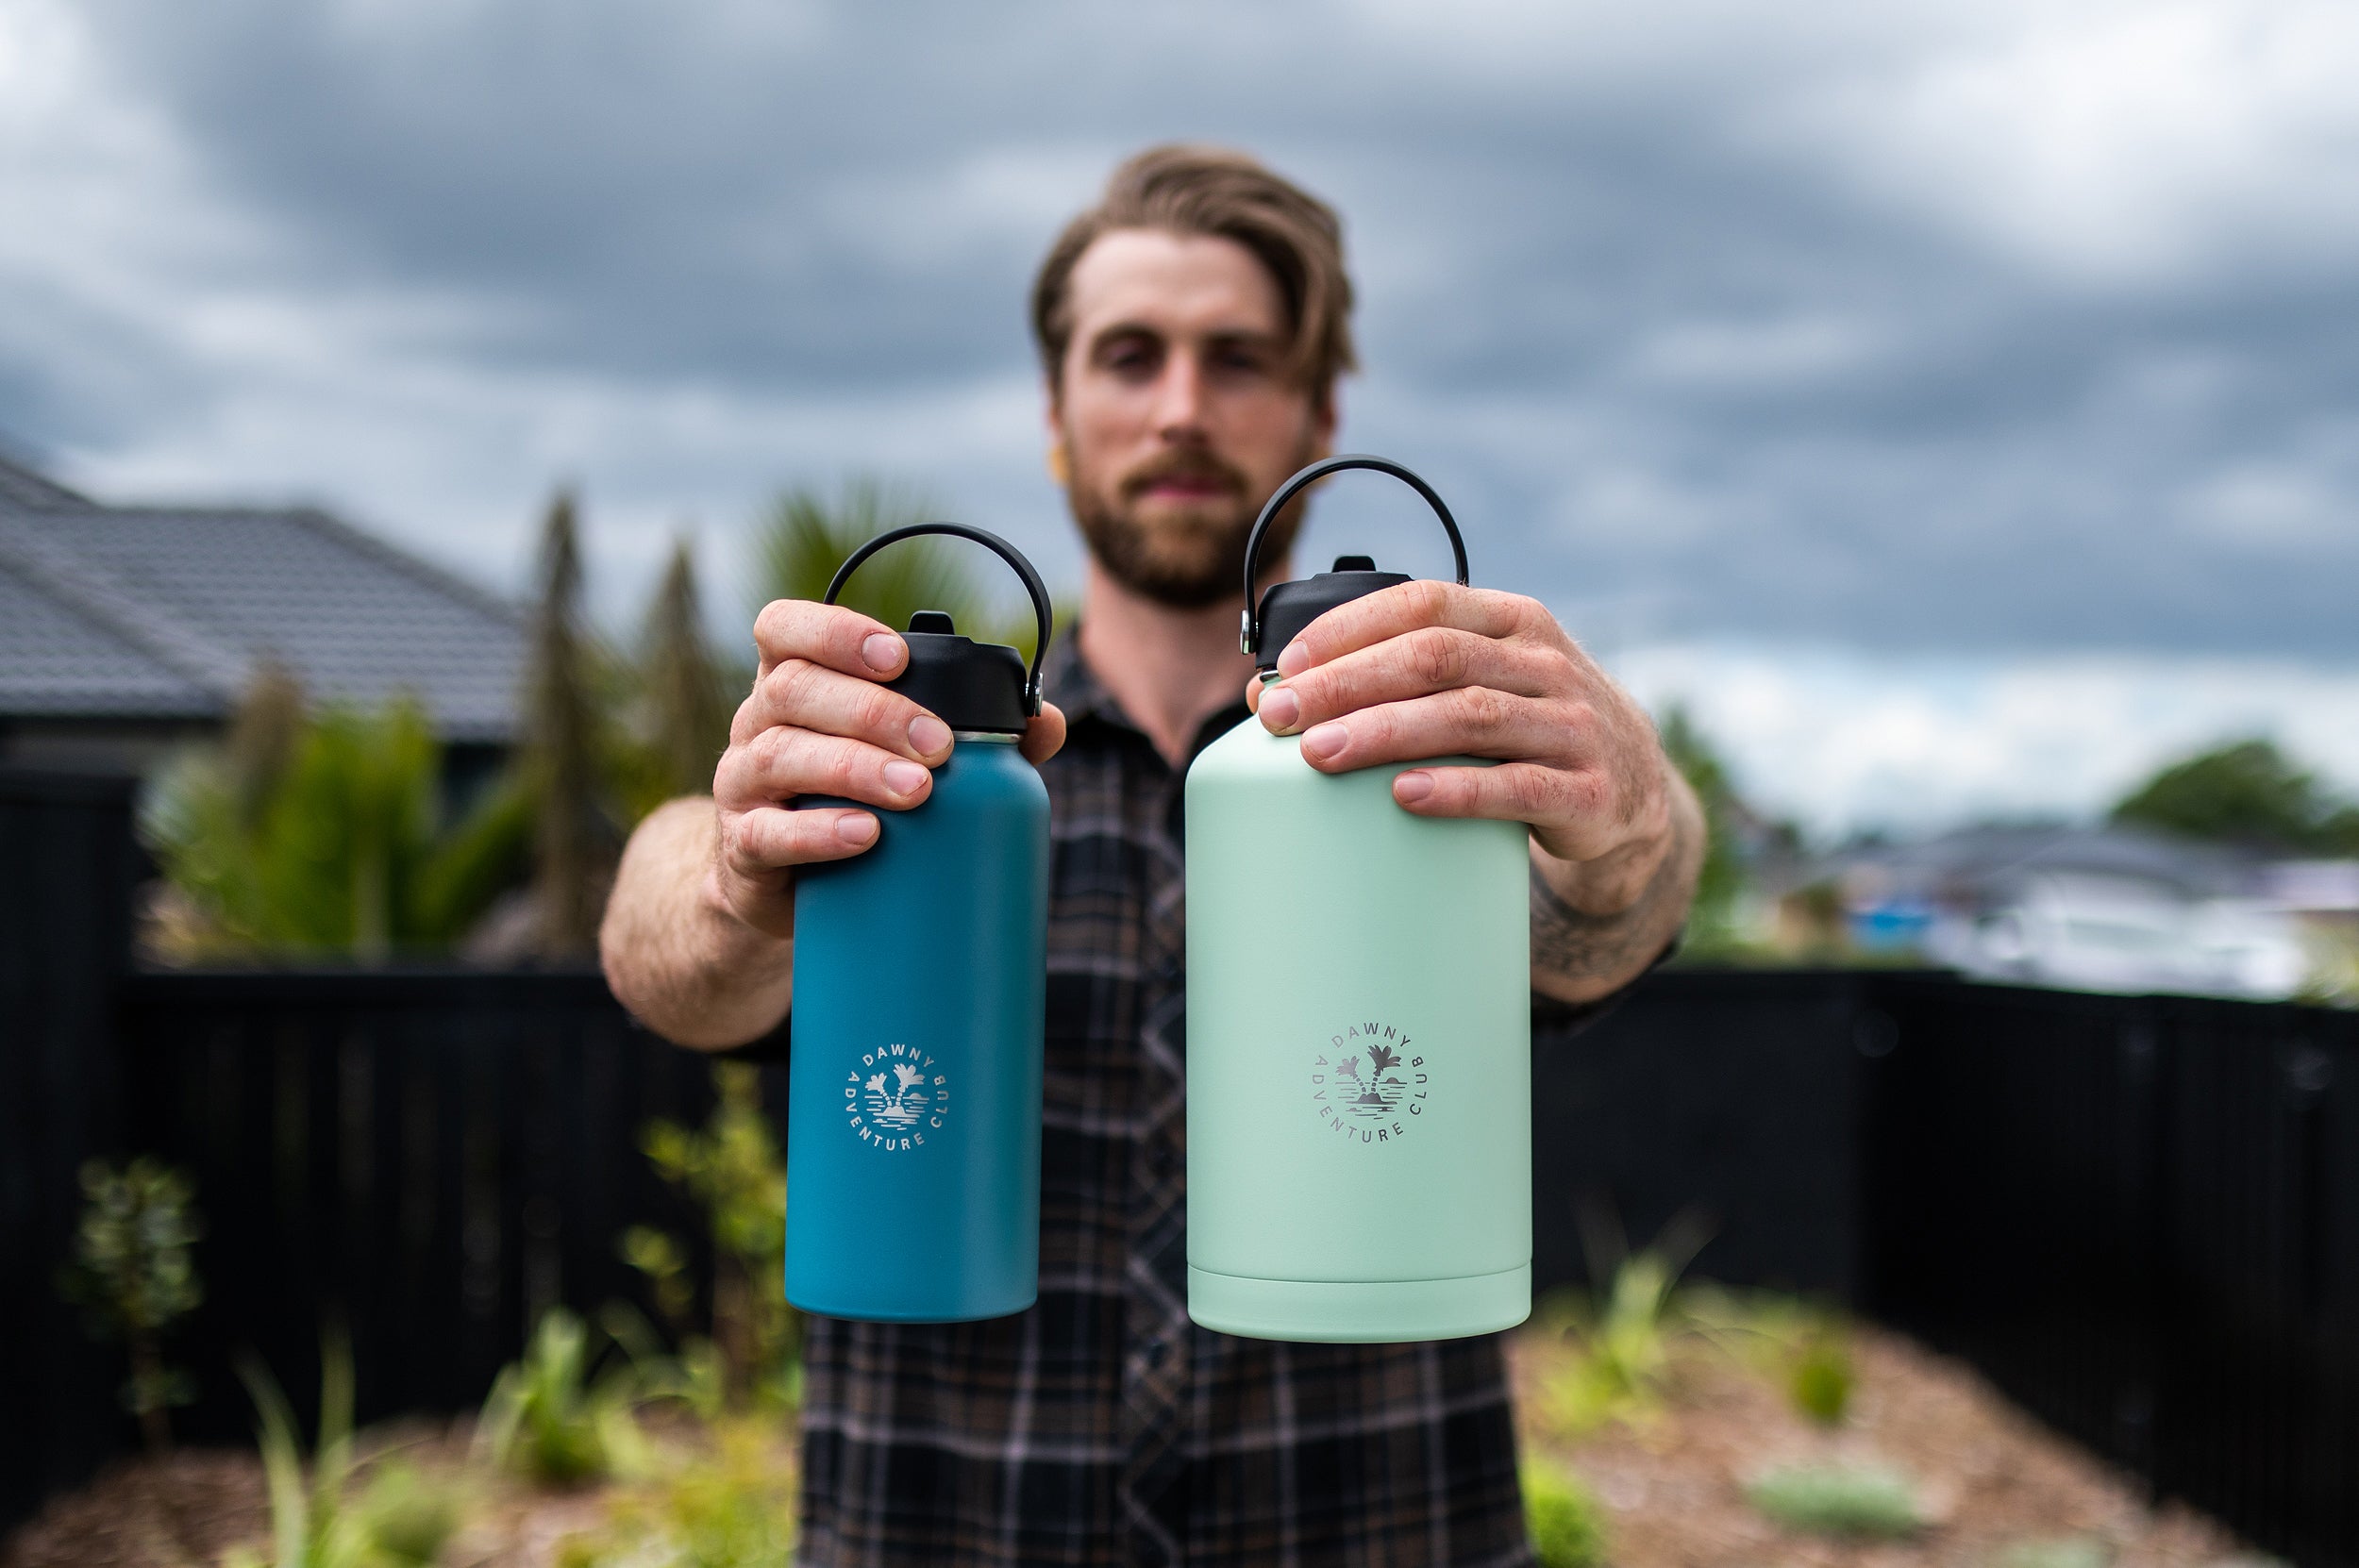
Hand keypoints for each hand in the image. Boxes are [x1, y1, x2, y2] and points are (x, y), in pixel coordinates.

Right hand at [710, 600, 1065, 937]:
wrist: (797, 890)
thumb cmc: (858, 800)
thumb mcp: (902, 758)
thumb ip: (979, 737)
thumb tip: (1048, 723)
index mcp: (792, 681)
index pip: (785, 628)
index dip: (835, 631)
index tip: (898, 657)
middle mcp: (757, 722)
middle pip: (794, 689)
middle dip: (874, 711)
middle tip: (939, 745)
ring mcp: (740, 783)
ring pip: (781, 754)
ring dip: (855, 767)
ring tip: (917, 790)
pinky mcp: (742, 847)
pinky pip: (767, 832)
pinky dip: (818, 832)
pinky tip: (865, 834)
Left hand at [1247, 581, 1674, 913]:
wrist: (1632, 791)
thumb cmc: (1526, 730)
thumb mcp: (1478, 686)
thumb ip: (1393, 681)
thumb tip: (1268, 692)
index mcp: (1514, 621)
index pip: (1424, 604)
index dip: (1351, 628)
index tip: (1287, 663)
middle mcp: (1545, 662)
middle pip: (1434, 658)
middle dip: (1347, 683)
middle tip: (1281, 715)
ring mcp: (1571, 724)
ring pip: (1468, 717)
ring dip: (1386, 732)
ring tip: (1320, 753)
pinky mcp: (1586, 790)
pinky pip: (1515, 786)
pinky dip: (1457, 790)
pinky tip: (1404, 796)